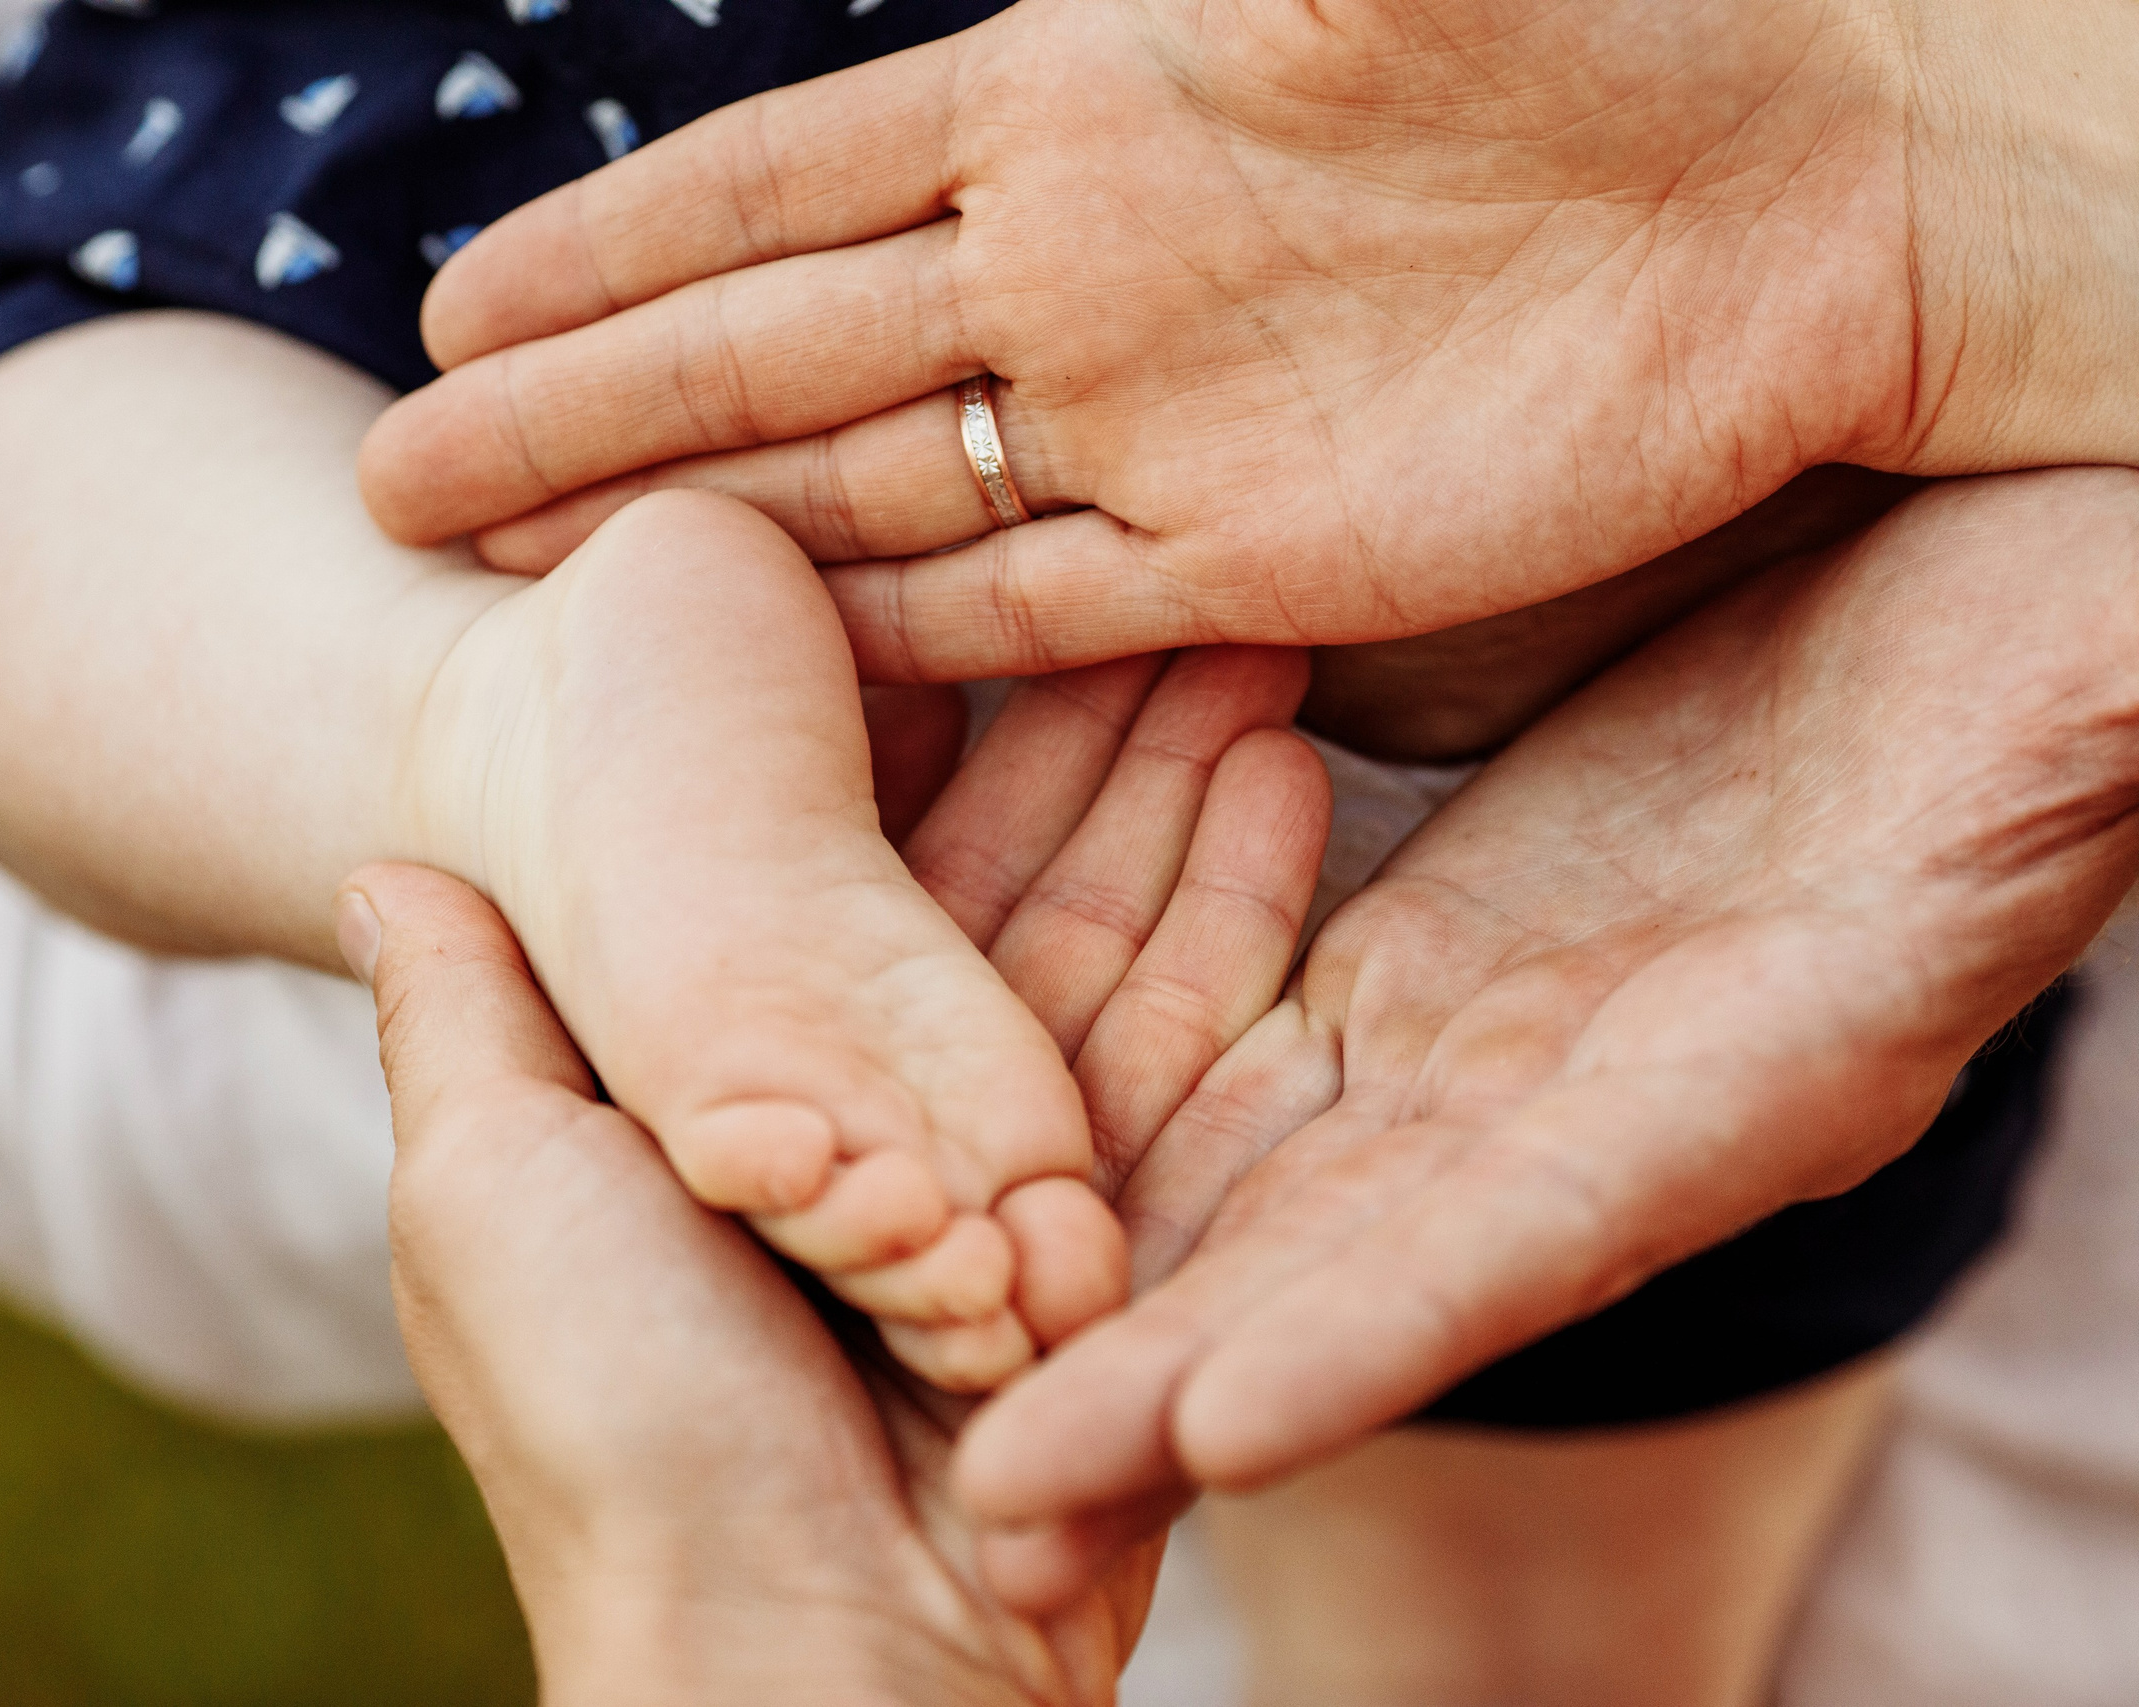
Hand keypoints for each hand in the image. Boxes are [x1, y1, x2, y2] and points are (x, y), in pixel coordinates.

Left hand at [343, 644, 1335, 1701]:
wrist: (809, 1665)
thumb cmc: (620, 1418)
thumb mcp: (483, 1191)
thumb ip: (464, 1015)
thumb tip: (379, 856)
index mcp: (733, 1099)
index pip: (838, 862)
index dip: (909, 718)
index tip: (958, 569)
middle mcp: (881, 1135)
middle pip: (1001, 882)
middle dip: (1082, 723)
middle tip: (1155, 556)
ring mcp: (1017, 1191)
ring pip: (1114, 937)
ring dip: (1179, 777)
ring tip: (1251, 613)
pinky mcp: (1133, 1250)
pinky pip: (1201, 1050)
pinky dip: (1246, 908)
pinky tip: (1296, 760)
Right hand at [359, 0, 2138, 675]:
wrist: (1800, 194)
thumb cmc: (1602, 28)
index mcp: (1063, 105)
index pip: (778, 189)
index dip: (615, 249)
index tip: (458, 303)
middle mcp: (1070, 271)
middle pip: (772, 359)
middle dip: (586, 418)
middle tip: (401, 476)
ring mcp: (1144, 422)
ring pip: (866, 495)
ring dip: (698, 540)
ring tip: (527, 584)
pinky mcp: (1240, 555)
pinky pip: (1023, 606)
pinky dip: (896, 642)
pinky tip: (779, 675)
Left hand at [948, 467, 2138, 1605]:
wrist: (1932, 549)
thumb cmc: (2044, 623)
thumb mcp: (2073, 698)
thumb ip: (2062, 756)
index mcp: (1754, 1070)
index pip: (1539, 1225)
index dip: (1380, 1335)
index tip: (1208, 1441)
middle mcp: (1589, 1095)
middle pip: (1346, 1262)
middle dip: (1172, 1390)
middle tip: (992, 1513)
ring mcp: (1482, 1030)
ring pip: (1248, 1163)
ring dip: (1088, 1269)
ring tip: (920, 1353)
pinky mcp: (1405, 950)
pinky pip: (1219, 1013)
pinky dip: (1099, 1074)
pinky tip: (968, 1122)